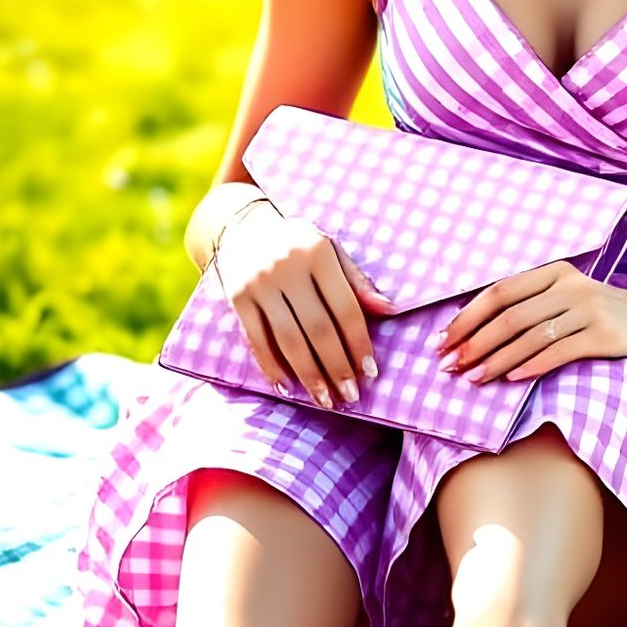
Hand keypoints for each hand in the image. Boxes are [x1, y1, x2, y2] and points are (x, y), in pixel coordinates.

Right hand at [214, 201, 395, 409]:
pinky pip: (257, 340)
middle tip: (351, 396)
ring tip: (325, 400)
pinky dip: (273, 368)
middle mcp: (287, 267)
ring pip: (288, 340)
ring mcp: (259, 284)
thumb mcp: (330, 249)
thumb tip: (390, 310)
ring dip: (309, 375)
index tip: (370, 372)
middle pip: (318, 329)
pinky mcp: (236, 298)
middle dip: (337, 367)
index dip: (358, 342)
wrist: (242, 225)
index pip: (345, 307)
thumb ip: (357, 280)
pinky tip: (288, 388)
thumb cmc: (298, 242)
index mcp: (318, 253)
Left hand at [430, 261, 626, 384]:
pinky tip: (511, 380)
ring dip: (495, 360)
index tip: (443, 341)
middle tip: (449, 366)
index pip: (499, 292)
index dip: (467, 317)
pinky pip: (558, 352)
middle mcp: (569, 285)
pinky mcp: (603, 334)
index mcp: (555, 271)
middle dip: (474, 343)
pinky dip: (531, 366)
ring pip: (529, 336)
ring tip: (473, 379)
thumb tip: (477, 334)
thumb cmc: (604, 312)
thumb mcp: (569, 297)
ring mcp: (588, 308)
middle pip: (509, 315)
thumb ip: (532, 306)